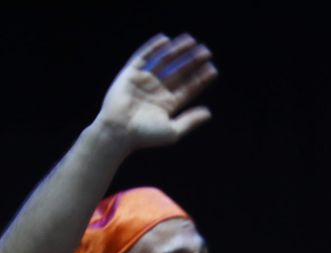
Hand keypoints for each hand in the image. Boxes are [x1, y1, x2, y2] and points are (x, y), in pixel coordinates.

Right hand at [92, 33, 217, 151]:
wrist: (118, 131)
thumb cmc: (145, 135)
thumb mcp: (173, 131)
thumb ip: (190, 121)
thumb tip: (209, 113)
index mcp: (168, 104)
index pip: (188, 88)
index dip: (200, 78)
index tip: (212, 69)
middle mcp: (157, 91)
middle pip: (179, 72)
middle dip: (192, 62)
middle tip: (207, 52)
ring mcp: (144, 81)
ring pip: (164, 62)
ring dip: (177, 51)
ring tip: (191, 41)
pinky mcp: (130, 74)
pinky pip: (143, 57)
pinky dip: (153, 48)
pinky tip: (165, 39)